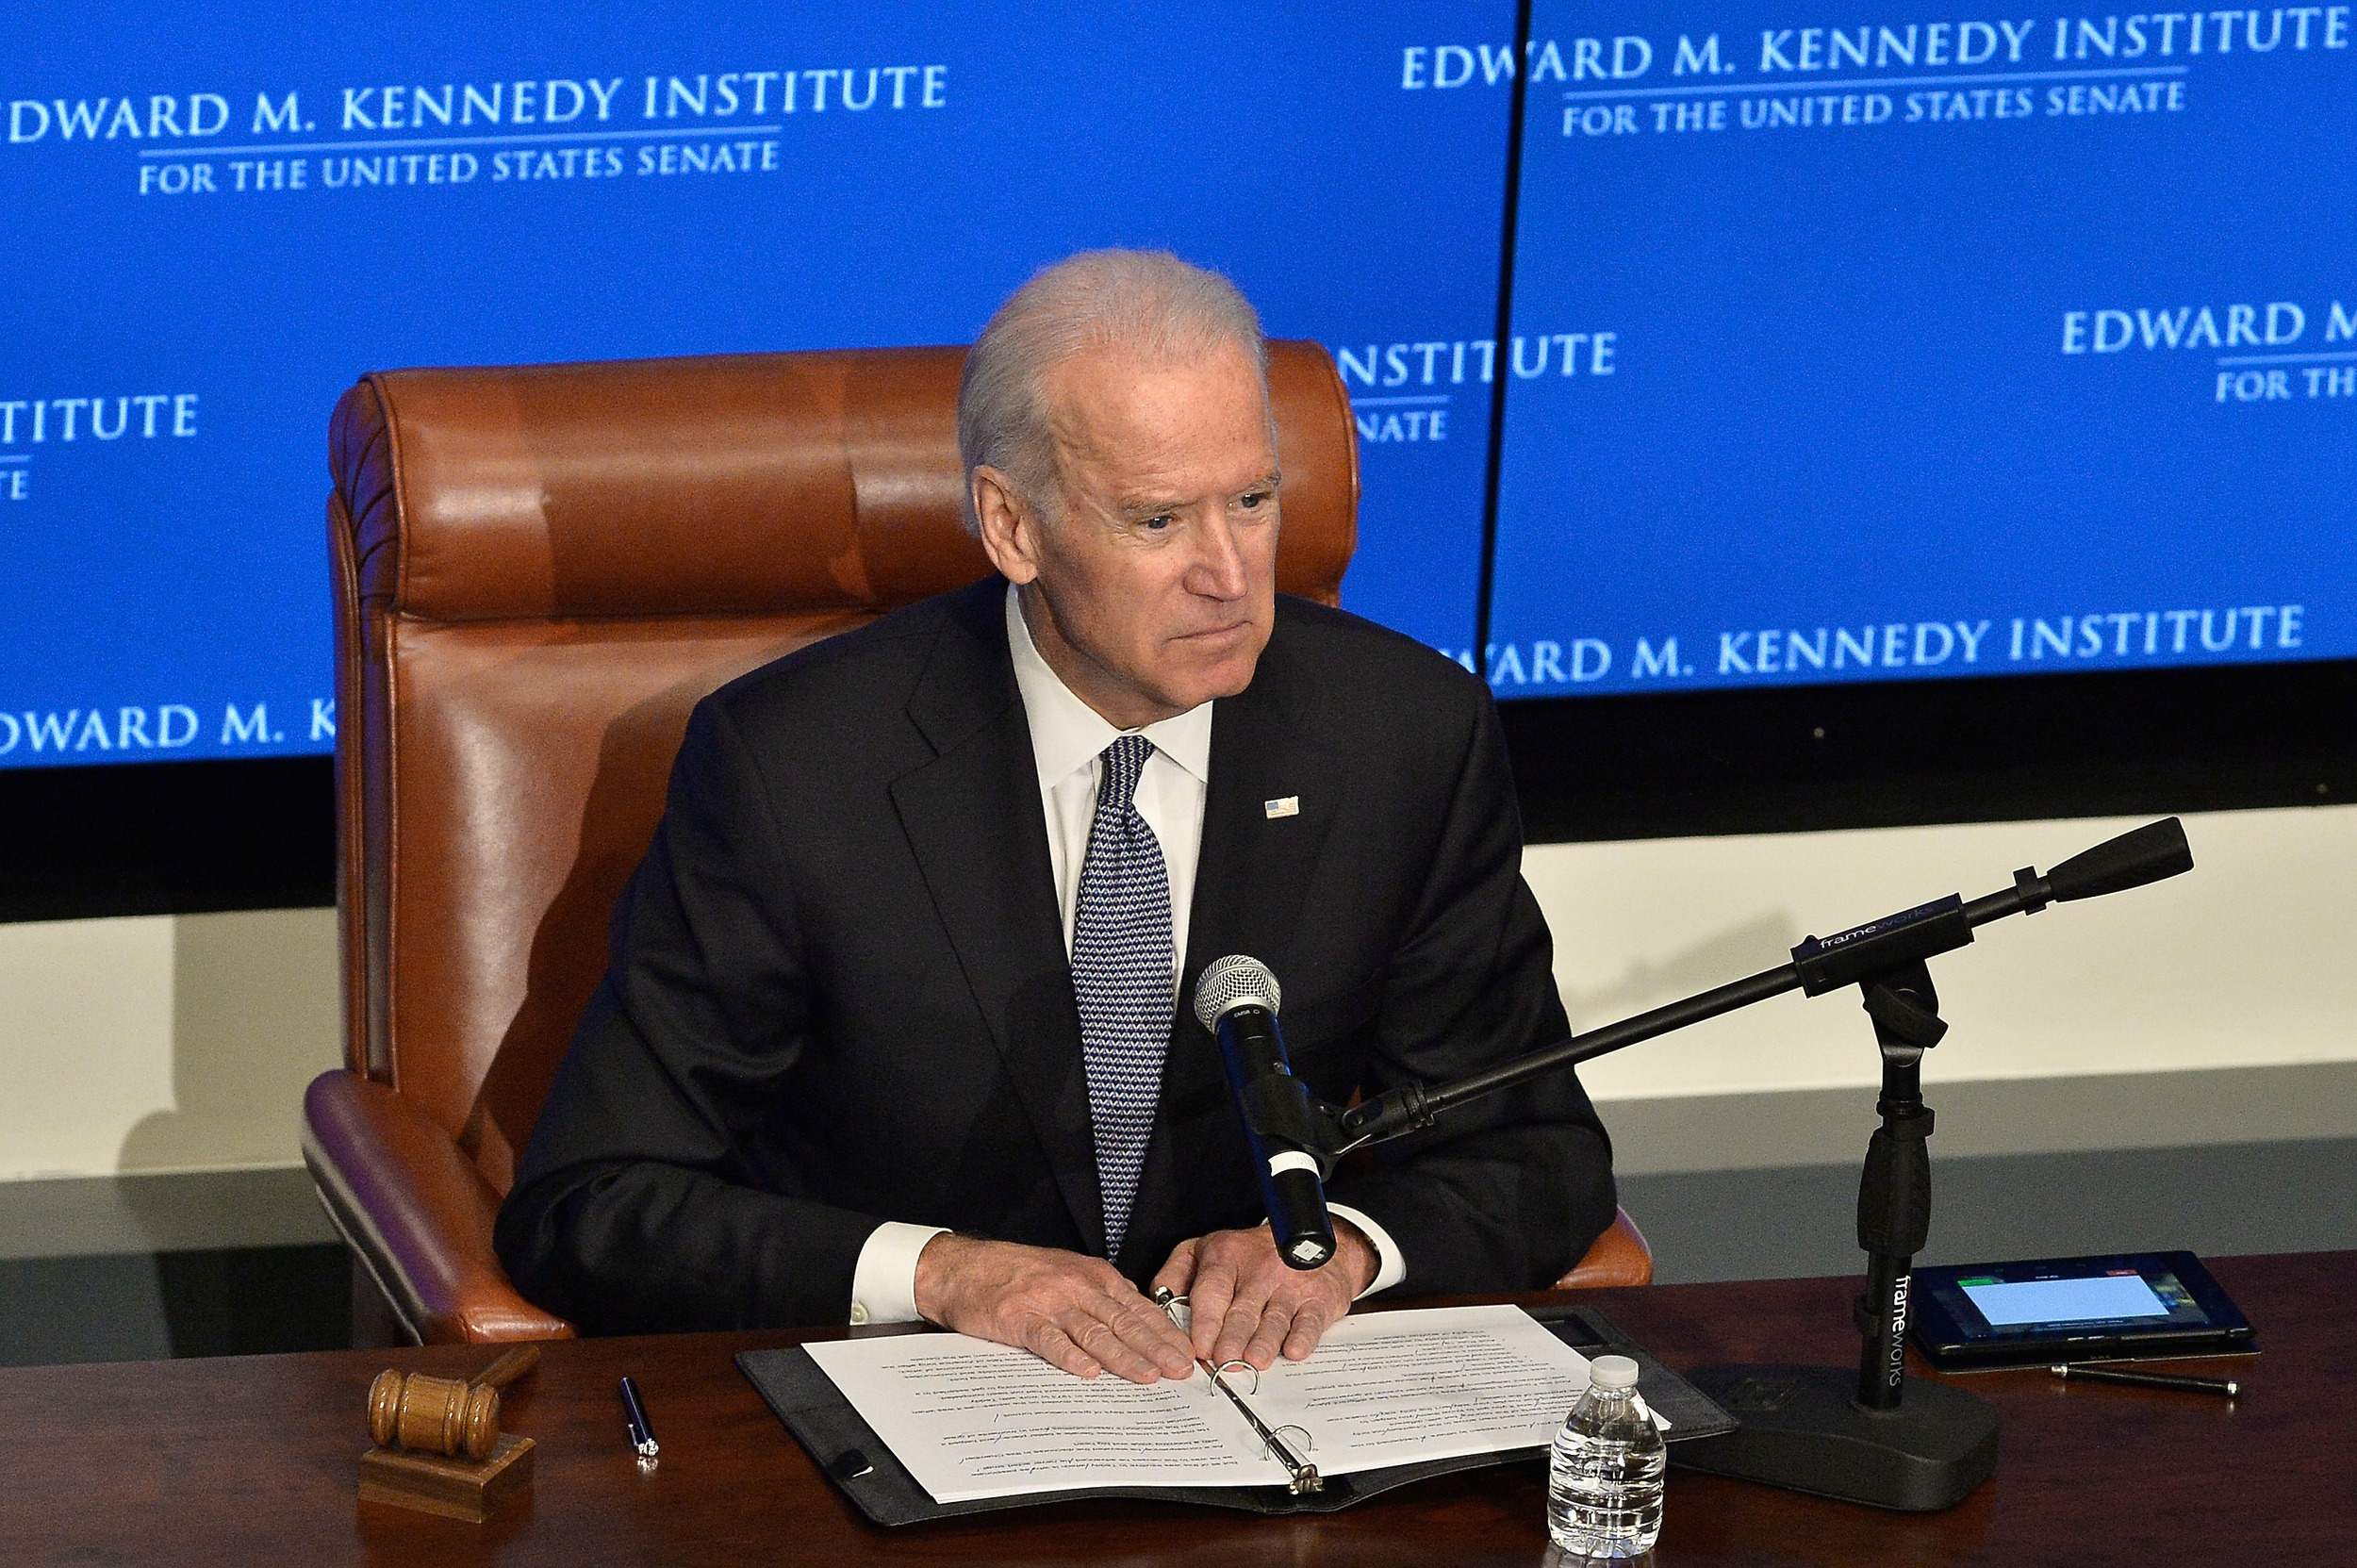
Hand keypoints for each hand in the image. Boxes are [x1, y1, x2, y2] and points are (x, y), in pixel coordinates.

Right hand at [911, 1233, 1197, 1383]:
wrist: (964, 1267)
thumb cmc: (1017, 1272)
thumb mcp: (1068, 1273)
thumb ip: (1101, 1295)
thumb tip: (1137, 1319)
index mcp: (1092, 1276)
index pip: (1137, 1308)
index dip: (1164, 1332)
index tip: (1186, 1354)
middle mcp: (1076, 1287)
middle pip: (1123, 1321)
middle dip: (1156, 1348)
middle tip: (1179, 1371)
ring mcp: (1047, 1302)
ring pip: (1093, 1332)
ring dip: (1123, 1357)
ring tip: (1147, 1377)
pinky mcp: (1019, 1319)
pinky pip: (1049, 1340)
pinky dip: (1069, 1357)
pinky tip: (1088, 1372)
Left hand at [1152, 1218, 1376, 1372]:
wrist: (1310, 1243)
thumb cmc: (1249, 1255)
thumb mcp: (1205, 1250)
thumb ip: (1176, 1273)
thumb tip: (1158, 1301)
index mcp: (1226, 1255)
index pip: (1212, 1290)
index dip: (1205, 1321)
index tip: (1198, 1347)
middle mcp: (1260, 1268)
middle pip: (1243, 1308)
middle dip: (1232, 1337)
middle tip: (1222, 1361)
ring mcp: (1291, 1283)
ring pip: (1275, 1317)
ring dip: (1263, 1342)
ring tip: (1252, 1362)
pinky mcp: (1319, 1298)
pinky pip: (1310, 1320)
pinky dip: (1303, 1337)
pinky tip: (1294, 1350)